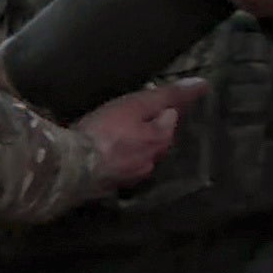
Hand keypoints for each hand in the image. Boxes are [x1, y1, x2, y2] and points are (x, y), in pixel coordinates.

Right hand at [76, 76, 203, 190]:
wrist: (70, 167)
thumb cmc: (104, 132)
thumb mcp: (137, 105)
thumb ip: (168, 95)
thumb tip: (202, 84)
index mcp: (161, 140)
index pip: (171, 115)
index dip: (156, 106)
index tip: (138, 102)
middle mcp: (152, 161)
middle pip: (156, 138)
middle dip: (146, 128)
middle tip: (125, 118)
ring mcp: (131, 177)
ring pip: (138, 155)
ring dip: (131, 146)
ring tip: (112, 138)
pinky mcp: (110, 187)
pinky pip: (119, 169)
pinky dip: (115, 160)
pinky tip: (101, 156)